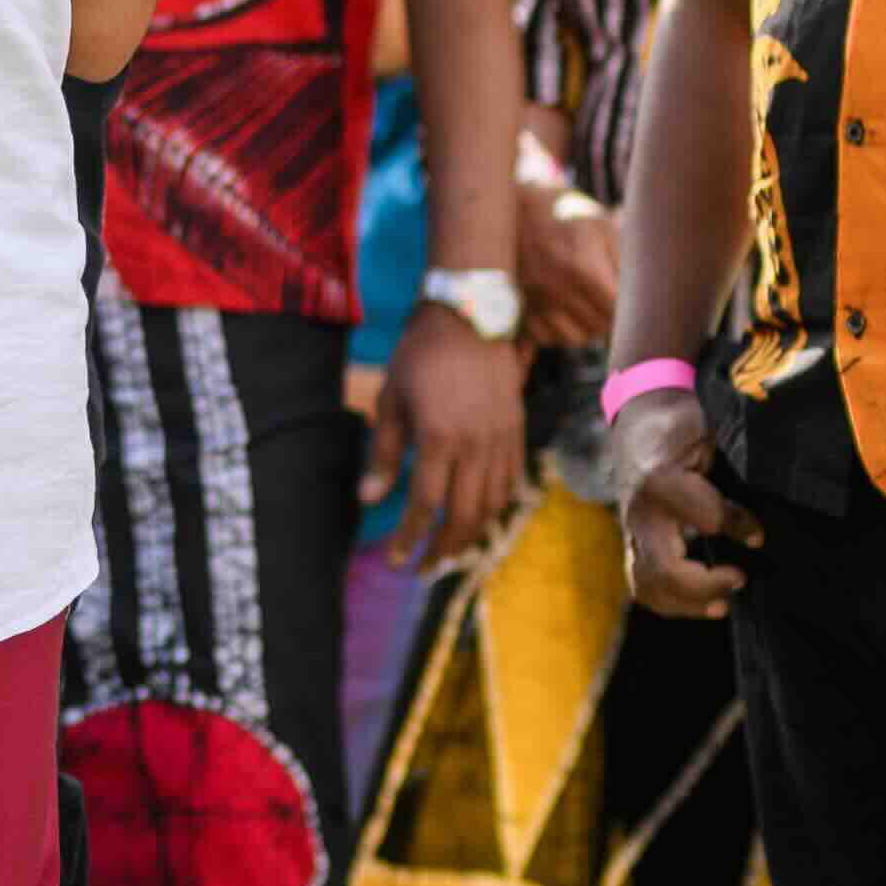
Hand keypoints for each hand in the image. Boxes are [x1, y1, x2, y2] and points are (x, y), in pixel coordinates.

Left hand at [365, 296, 518, 567]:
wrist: (471, 316)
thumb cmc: (420, 356)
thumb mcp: (390, 401)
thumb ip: (382, 453)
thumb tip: (369, 499)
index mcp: (439, 438)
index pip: (425, 505)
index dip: (409, 538)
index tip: (394, 560)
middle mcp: (476, 445)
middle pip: (464, 515)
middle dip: (443, 549)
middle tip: (423, 569)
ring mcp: (501, 439)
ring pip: (492, 504)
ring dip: (471, 535)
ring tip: (449, 551)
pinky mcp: (516, 430)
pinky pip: (510, 481)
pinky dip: (495, 507)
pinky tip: (477, 516)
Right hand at [511, 172, 622, 369]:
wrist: (510, 207)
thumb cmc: (564, 213)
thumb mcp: (601, 226)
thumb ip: (624, 263)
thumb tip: (644, 298)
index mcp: (583, 267)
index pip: (618, 311)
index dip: (629, 307)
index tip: (631, 298)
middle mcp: (556, 289)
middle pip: (599, 328)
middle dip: (609, 316)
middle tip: (609, 296)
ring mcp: (534, 301)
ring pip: (575, 338)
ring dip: (586, 327)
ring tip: (588, 304)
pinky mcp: (517, 308)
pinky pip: (548, 338)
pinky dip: (560, 331)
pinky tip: (564, 310)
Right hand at [613, 388, 757, 615]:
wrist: (639, 418)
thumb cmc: (676, 427)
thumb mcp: (705, 443)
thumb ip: (727, 489)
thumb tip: (754, 538)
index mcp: (660, 480)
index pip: (706, 518)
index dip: (737, 529)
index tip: (758, 537)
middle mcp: (641, 511)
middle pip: (666, 569)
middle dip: (706, 585)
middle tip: (740, 580)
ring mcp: (632, 530)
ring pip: (650, 584)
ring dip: (687, 603)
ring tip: (720, 605)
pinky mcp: (631, 542)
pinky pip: (641, 584)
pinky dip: (668, 601)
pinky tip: (693, 604)